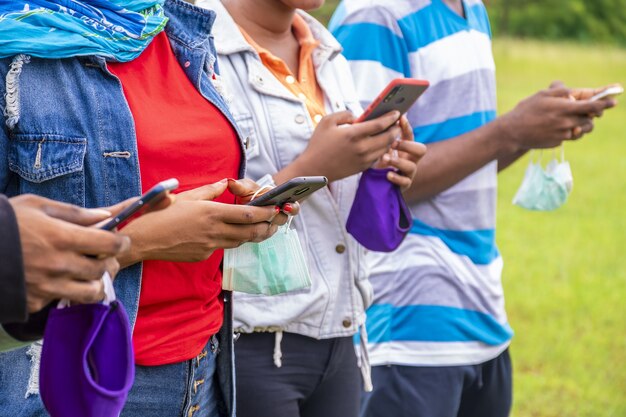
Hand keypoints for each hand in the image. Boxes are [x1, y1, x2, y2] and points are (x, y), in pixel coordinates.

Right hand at [9, 194, 131, 312]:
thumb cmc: (4, 221)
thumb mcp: (38, 206)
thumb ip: (76, 213)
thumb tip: (106, 215)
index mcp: (62, 237)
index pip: (109, 244)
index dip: (121, 241)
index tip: (122, 239)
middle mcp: (59, 265)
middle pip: (103, 269)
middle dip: (109, 261)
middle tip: (105, 256)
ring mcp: (47, 287)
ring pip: (90, 293)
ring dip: (95, 283)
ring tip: (89, 274)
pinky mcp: (35, 302)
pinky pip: (62, 301)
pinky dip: (67, 293)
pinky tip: (60, 281)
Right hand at [119, 179, 291, 264]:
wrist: (141, 241)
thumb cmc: (159, 215)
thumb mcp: (186, 197)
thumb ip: (210, 191)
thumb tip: (224, 184)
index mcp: (211, 213)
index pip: (247, 214)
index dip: (265, 212)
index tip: (275, 208)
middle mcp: (214, 231)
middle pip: (250, 232)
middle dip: (267, 226)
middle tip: (277, 220)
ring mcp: (209, 246)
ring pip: (240, 241)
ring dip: (253, 234)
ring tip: (263, 226)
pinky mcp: (203, 255)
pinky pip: (224, 246)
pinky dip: (233, 239)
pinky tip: (234, 233)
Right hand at [288, 110, 401, 182]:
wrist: (313, 169)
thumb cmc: (318, 144)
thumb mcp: (327, 122)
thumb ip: (344, 114)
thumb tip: (358, 117)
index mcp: (352, 134)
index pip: (379, 124)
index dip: (390, 118)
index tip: (397, 112)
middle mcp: (361, 148)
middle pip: (387, 137)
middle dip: (395, 129)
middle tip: (398, 122)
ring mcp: (363, 159)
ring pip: (385, 148)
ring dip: (391, 139)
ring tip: (392, 132)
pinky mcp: (362, 168)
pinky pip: (378, 157)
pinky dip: (383, 149)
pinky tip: (382, 143)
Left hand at [375, 116, 426, 190]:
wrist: (376, 182)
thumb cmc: (378, 161)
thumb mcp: (379, 146)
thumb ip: (382, 136)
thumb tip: (378, 118)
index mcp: (406, 148)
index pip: (410, 135)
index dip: (407, 127)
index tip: (400, 119)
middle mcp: (411, 159)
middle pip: (421, 150)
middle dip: (408, 145)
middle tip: (393, 143)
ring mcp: (409, 173)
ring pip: (412, 167)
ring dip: (398, 161)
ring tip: (385, 159)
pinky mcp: (404, 185)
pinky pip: (405, 182)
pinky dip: (397, 178)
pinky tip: (388, 175)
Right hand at [496, 83, 615, 152]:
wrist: (512, 133)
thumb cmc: (526, 110)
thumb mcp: (542, 94)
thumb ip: (561, 90)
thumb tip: (573, 91)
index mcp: (564, 108)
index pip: (592, 106)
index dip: (604, 103)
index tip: (614, 101)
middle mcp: (566, 122)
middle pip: (590, 119)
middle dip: (592, 114)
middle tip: (590, 110)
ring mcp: (563, 134)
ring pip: (582, 129)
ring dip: (583, 124)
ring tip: (573, 119)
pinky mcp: (558, 143)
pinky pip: (570, 136)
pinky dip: (568, 131)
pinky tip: (556, 127)